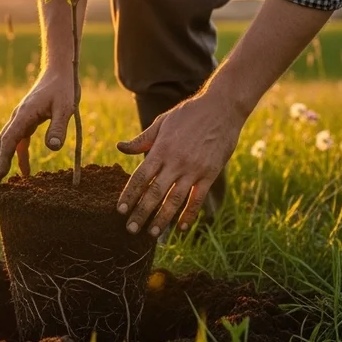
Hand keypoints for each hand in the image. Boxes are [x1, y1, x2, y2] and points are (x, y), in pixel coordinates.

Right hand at [0, 69, 75, 186]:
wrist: (59, 72)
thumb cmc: (63, 88)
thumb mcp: (65, 107)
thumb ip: (58, 127)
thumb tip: (52, 148)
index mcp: (24, 114)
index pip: (9, 140)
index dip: (3, 158)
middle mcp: (18, 117)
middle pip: (1, 143)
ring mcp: (21, 119)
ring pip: (7, 143)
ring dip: (2, 161)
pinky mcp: (28, 121)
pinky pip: (19, 141)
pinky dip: (19, 156)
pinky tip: (25, 171)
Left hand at [115, 89, 247, 235]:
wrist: (221, 108)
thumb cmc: (188, 114)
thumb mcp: (162, 122)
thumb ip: (142, 140)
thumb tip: (120, 147)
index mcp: (161, 149)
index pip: (140, 177)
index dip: (130, 195)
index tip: (120, 210)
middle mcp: (176, 162)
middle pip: (154, 193)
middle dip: (141, 213)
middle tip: (130, 229)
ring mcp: (194, 170)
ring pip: (175, 200)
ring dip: (163, 219)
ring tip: (152, 234)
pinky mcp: (210, 174)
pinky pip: (197, 198)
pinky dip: (190, 214)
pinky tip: (182, 228)